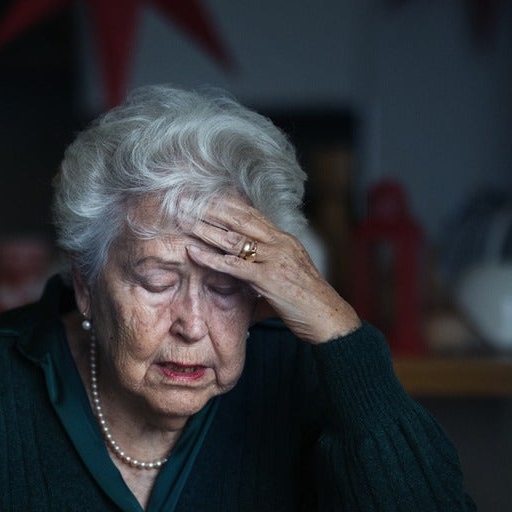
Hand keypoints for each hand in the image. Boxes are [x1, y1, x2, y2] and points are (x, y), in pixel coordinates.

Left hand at [184, 196, 360, 343]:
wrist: (328, 317)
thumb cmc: (307, 303)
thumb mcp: (284, 281)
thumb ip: (261, 277)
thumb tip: (242, 286)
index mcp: (284, 240)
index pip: (252, 214)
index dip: (227, 203)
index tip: (205, 194)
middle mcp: (279, 243)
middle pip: (240, 218)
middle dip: (212, 206)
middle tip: (187, 198)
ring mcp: (274, 259)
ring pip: (234, 238)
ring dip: (205, 228)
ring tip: (183, 219)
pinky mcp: (269, 278)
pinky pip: (233, 265)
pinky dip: (210, 257)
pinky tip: (192, 251)